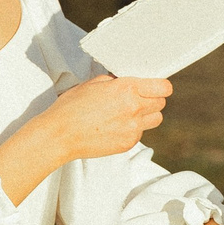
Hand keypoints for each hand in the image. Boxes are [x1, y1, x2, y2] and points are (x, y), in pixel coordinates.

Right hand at [35, 76, 171, 162]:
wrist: (60, 135)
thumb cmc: (71, 107)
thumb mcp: (94, 83)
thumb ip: (116, 81)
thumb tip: (129, 81)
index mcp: (126, 89)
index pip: (163, 87)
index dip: (161, 86)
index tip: (156, 87)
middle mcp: (134, 108)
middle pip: (161, 103)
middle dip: (153, 99)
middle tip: (138, 99)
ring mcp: (132, 128)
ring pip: (155, 120)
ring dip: (147, 115)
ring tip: (128, 113)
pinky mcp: (128, 143)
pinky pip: (140, 133)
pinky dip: (133, 129)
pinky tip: (116, 126)